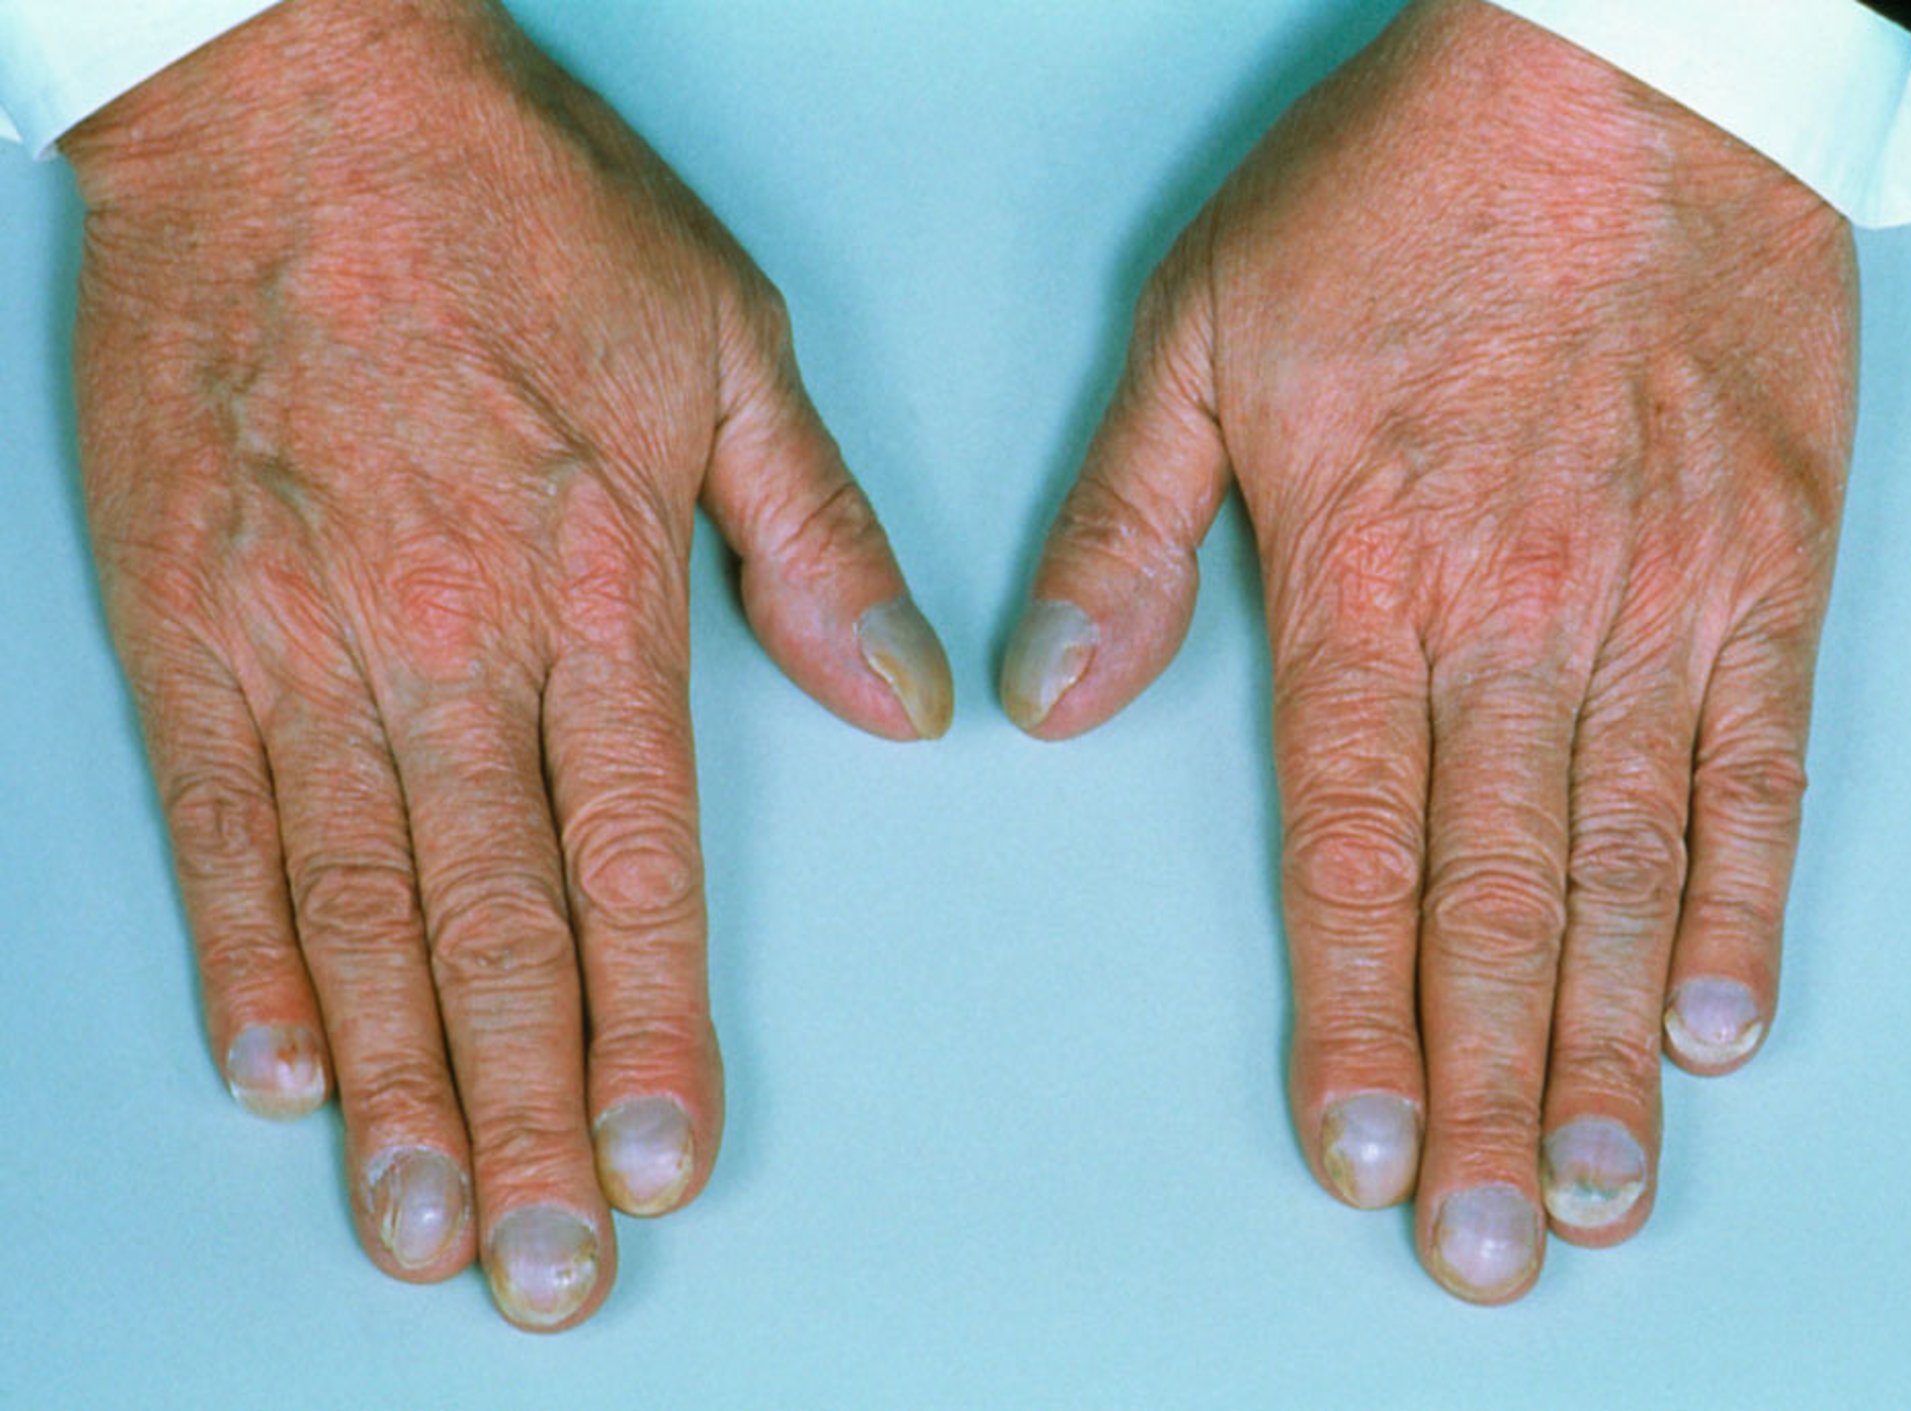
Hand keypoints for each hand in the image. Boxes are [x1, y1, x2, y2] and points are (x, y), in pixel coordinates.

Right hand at [66, 0, 949, 1330]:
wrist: (296, 96)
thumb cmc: (521, 210)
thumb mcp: (725, 344)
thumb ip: (812, 541)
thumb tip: (908, 698)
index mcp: (595, 586)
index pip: (632, 861)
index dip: (646, 1026)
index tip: (657, 1155)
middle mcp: (443, 643)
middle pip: (492, 928)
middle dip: (520, 1116)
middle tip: (541, 1268)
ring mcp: (299, 641)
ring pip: (356, 910)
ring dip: (392, 1086)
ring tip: (416, 1223)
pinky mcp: (187, 621)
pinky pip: (214, 822)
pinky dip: (244, 953)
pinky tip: (277, 1068)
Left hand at [1003, 0, 1853, 1302]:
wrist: (1622, 69)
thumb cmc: (1405, 192)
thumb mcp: (1205, 333)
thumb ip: (1125, 529)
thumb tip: (1050, 692)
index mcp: (1371, 576)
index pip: (1354, 848)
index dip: (1355, 1015)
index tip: (1354, 1147)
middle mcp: (1521, 617)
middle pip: (1494, 901)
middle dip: (1481, 1090)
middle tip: (1482, 1242)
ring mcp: (1658, 600)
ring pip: (1630, 866)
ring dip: (1606, 1043)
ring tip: (1594, 1186)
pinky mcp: (1766, 567)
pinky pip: (1763, 765)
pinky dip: (1745, 899)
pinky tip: (1719, 1018)